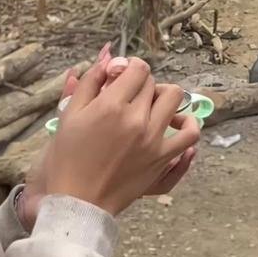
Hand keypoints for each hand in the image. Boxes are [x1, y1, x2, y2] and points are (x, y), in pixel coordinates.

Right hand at [26, 57, 200, 217]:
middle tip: (127, 97)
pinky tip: (175, 123)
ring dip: (163, 97)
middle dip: (140, 85)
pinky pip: (190, 134)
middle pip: (153, 83)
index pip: (138, 68)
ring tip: (151, 107)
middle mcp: (136, 119)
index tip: (121, 77)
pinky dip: (188, 124)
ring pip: (174, 99)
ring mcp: (153, 140)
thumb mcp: (69, 114)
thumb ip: (90, 81)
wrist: (77, 201)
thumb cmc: (67, 158)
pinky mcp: (163, 159)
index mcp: (111, 105)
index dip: (129, 68)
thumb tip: (107, 55)